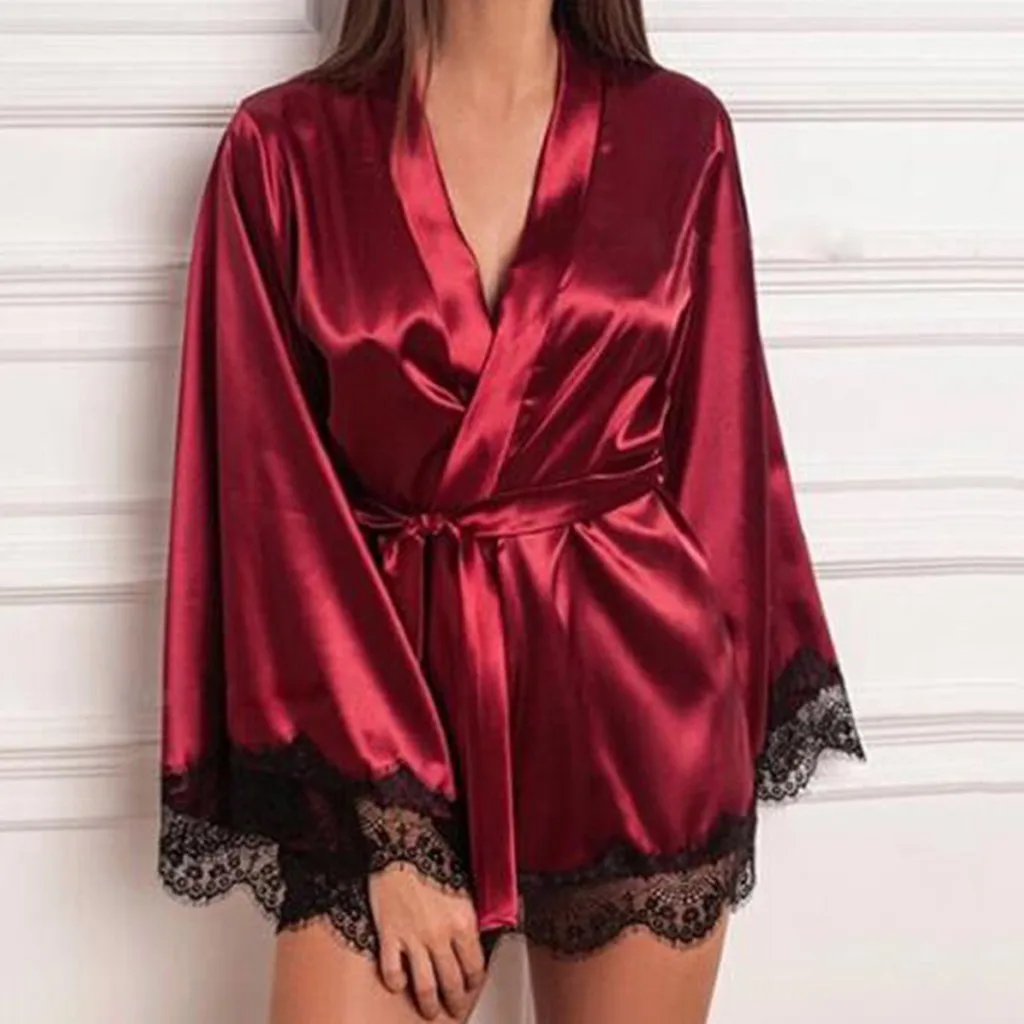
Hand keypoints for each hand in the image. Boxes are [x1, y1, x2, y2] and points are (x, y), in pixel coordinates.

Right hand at [368, 862, 486, 1019]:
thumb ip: (468, 915)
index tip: (472, 986)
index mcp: (463, 921)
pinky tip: (398, 984)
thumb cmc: (431, 858)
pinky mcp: (390, 936)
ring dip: (429, 1004)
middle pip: (452, 982)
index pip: (475, 966)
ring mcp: (414, 938)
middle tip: (455, 1009)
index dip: (475, 982)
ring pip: (425, 986)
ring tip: (430, 1010)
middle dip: (455, 1001)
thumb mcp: (462, 885)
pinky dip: (395, 983)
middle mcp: (440, 935)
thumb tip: (474, 938)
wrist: (400, 845)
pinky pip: (392, 971)